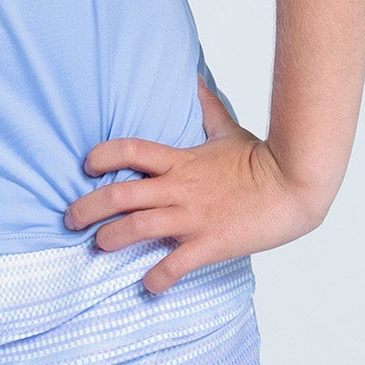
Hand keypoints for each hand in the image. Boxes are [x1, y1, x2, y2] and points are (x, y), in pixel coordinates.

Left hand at [63, 77, 324, 293]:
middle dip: (88, 206)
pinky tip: (147, 286)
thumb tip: (196, 79)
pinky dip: (157, 278)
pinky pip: (175, 265)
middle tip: (69, 218)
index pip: (131, 151)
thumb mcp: (229, 130)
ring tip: (98, 246)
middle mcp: (180, 188)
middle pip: (121, 194)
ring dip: (111, 239)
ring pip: (138, 228)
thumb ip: (207, 109)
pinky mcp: (210, 244)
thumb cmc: (263, 159)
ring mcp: (193, 217)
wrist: (296, 185)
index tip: (86, 165)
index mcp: (181, 161)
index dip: (103, 155)